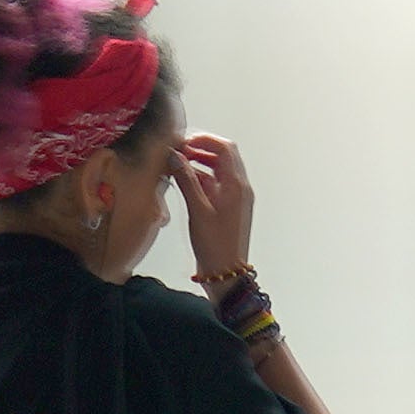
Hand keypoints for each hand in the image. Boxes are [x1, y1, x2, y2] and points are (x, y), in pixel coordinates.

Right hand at [175, 133, 255, 282]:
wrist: (226, 273)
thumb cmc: (215, 246)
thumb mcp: (198, 210)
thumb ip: (186, 180)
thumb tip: (175, 155)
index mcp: (237, 185)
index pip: (224, 148)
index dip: (203, 140)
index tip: (183, 142)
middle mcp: (239, 188)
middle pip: (224, 155)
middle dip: (201, 148)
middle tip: (179, 151)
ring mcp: (234, 197)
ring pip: (219, 169)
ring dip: (200, 163)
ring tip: (178, 164)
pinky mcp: (228, 207)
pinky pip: (215, 184)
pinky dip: (201, 178)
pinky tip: (184, 182)